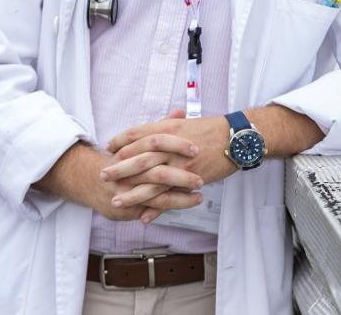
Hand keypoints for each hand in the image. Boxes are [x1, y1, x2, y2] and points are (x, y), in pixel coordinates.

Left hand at [104, 111, 236, 222]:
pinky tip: (144, 216)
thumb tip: (150, 133)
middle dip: (119, 167)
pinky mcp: (191, 178)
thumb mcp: (187, 123)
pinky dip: (157, 208)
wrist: (236, 138)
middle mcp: (171, 144)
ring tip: (116, 201)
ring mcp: (180, 162)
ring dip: (132, 193)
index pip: (138, 133)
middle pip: (139, 157)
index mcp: (169, 127)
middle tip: (103, 175)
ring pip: (151, 180)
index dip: (121, 140)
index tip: (109, 147)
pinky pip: (170, 196)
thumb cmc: (213, 129)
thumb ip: (167, 126)